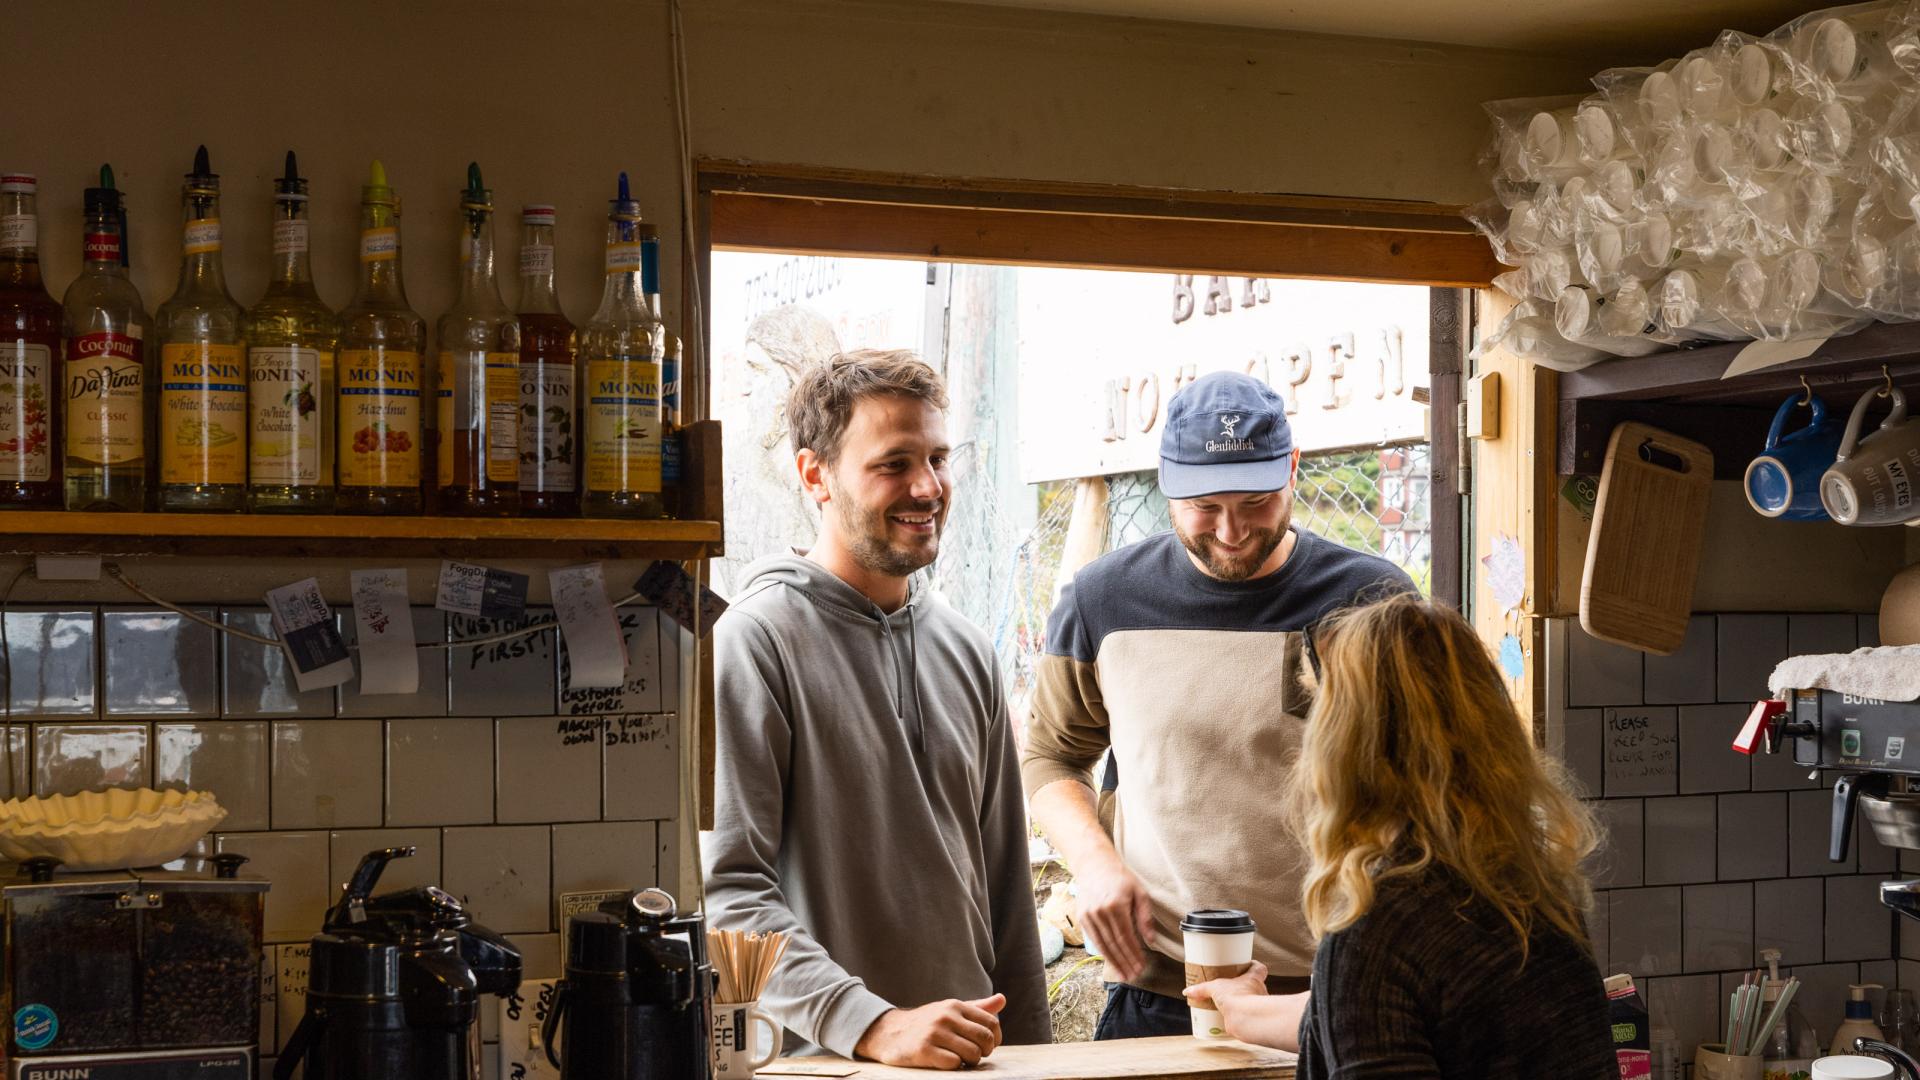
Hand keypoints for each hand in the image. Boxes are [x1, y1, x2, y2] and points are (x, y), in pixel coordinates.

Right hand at [854, 994, 1005, 1068]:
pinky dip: (954, 1067)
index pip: (991, 1023)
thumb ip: (977, 1008)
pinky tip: (946, 1063)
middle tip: (974, 1055)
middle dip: (985, 1052)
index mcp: (955, 1006)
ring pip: (972, 1053)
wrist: (888, 1032)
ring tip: (961, 1060)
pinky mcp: (923, 1050)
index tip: (987, 1046)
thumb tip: (1002, 999)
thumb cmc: (926, 1024)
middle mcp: (946, 1016)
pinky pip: (953, 1064)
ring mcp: (934, 1033)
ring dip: (970, 1062)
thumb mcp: (950, 1011)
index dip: (995, 1038)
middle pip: (985, 1039)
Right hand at [1074, 854, 1155, 982]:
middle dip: (1126, 962)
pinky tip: (1111, 961)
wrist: (1094, 865)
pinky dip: (1103, 952)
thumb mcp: (1139, 892)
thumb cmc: (1120, 878)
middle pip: (1115, 944)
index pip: (1127, 937)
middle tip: (1134, 976)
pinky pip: (1094, 939)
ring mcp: (1089, 916)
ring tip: (1123, 975)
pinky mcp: (1082, 918)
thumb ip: (1145, 916)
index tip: (1142, 966)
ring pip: (1103, 945)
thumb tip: (1150, 940)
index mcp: (1116, 905)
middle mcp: (1100, 912)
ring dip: (1114, 962)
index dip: (1134, 954)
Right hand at [1185, 961, 1270, 1043]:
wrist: (1245, 1019)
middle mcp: (1258, 991)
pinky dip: (1236, 1018)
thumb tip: (1187, 991)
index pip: (1259, 969)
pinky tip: (1226, 1020)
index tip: (1246, 965)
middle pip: (1254, 985)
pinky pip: (1244, 1017)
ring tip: (1225, 1005)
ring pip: (1250, 1002)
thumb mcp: (1215, 987)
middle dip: (1242, 987)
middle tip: (1228, 988)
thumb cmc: (1237, 997)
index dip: (1253, 966)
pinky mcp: (1251, 1019)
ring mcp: (1255, 1006)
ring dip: (1240, 1004)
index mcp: (1253, 979)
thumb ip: (1202, 988)